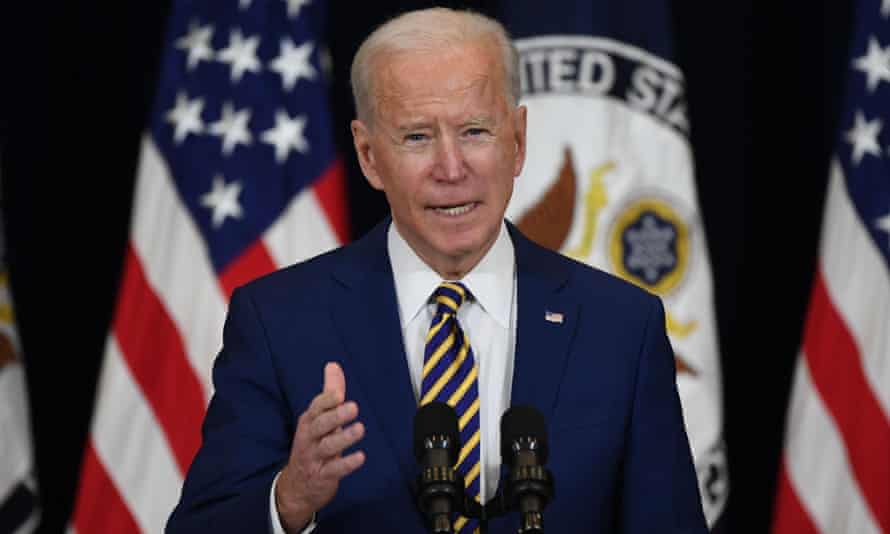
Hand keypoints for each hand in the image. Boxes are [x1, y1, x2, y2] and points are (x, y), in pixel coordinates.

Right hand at [275, 362, 365, 531]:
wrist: (297, 486)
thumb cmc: (312, 444)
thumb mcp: (319, 418)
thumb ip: (329, 393)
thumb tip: (333, 365)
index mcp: (309, 421)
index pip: (316, 408)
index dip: (326, 401)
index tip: (339, 393)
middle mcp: (310, 438)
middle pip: (320, 425)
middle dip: (335, 416)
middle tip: (353, 407)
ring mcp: (315, 458)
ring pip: (328, 447)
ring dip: (344, 438)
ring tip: (360, 429)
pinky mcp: (322, 476)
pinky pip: (334, 470)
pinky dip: (346, 464)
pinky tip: (360, 457)